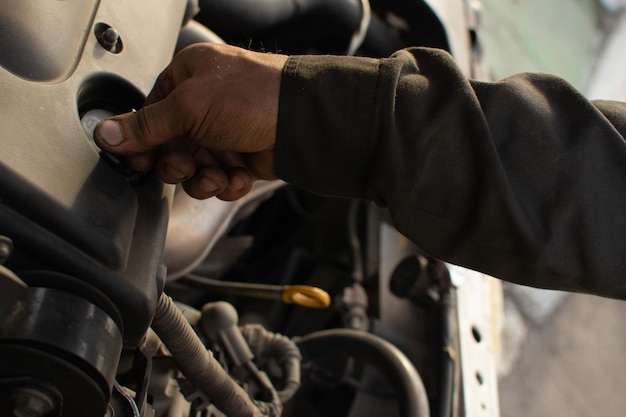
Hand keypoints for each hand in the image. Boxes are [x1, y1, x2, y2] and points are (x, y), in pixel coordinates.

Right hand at [94, 43, 287, 199]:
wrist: (301, 121)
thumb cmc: (253, 96)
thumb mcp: (189, 106)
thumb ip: (147, 125)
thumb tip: (107, 133)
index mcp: (187, 79)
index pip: (150, 115)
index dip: (143, 143)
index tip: (140, 161)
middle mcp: (204, 106)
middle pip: (170, 148)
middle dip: (178, 164)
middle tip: (187, 165)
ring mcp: (223, 133)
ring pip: (194, 170)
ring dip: (203, 179)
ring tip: (218, 174)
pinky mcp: (241, 157)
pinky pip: (220, 180)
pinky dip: (227, 183)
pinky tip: (238, 176)